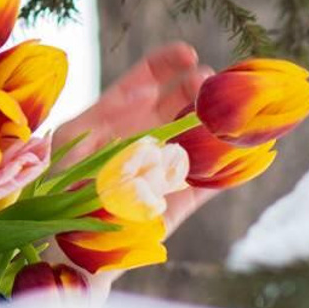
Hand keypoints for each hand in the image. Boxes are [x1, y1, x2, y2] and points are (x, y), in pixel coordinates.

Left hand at [53, 41, 217, 238]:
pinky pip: (211, 180)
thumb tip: (129, 118)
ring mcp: (163, 165)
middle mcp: (142, 135)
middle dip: (197, 86)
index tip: (188, 54)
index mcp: (113, 117)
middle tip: (210, 84)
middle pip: (178, 101)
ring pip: (200, 134)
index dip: (166, 64)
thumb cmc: (55, 196)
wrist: (67, 253)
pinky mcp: (179, 201)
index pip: (144, 80)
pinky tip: (253, 149)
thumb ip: (93, 132)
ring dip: (220, 120)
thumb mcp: (67, 154)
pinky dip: (232, 167)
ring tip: (236, 110)